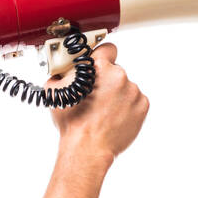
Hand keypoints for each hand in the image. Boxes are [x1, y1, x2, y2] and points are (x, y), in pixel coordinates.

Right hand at [49, 42, 149, 163]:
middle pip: (115, 71)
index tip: (100, 63)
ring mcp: (133, 91)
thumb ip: (61, 74)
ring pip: (126, 87)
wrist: (88, 148)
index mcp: (99, 68)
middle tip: (95, 97)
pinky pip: (135, 101)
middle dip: (106, 81)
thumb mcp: (55, 92)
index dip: (102, 56)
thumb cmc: (73, 123)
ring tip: (104, 112)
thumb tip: (62, 70)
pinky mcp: (142, 105)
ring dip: (117, 95)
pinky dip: (127, 107)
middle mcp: (119, 75)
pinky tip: (114, 117)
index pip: (107, 49)